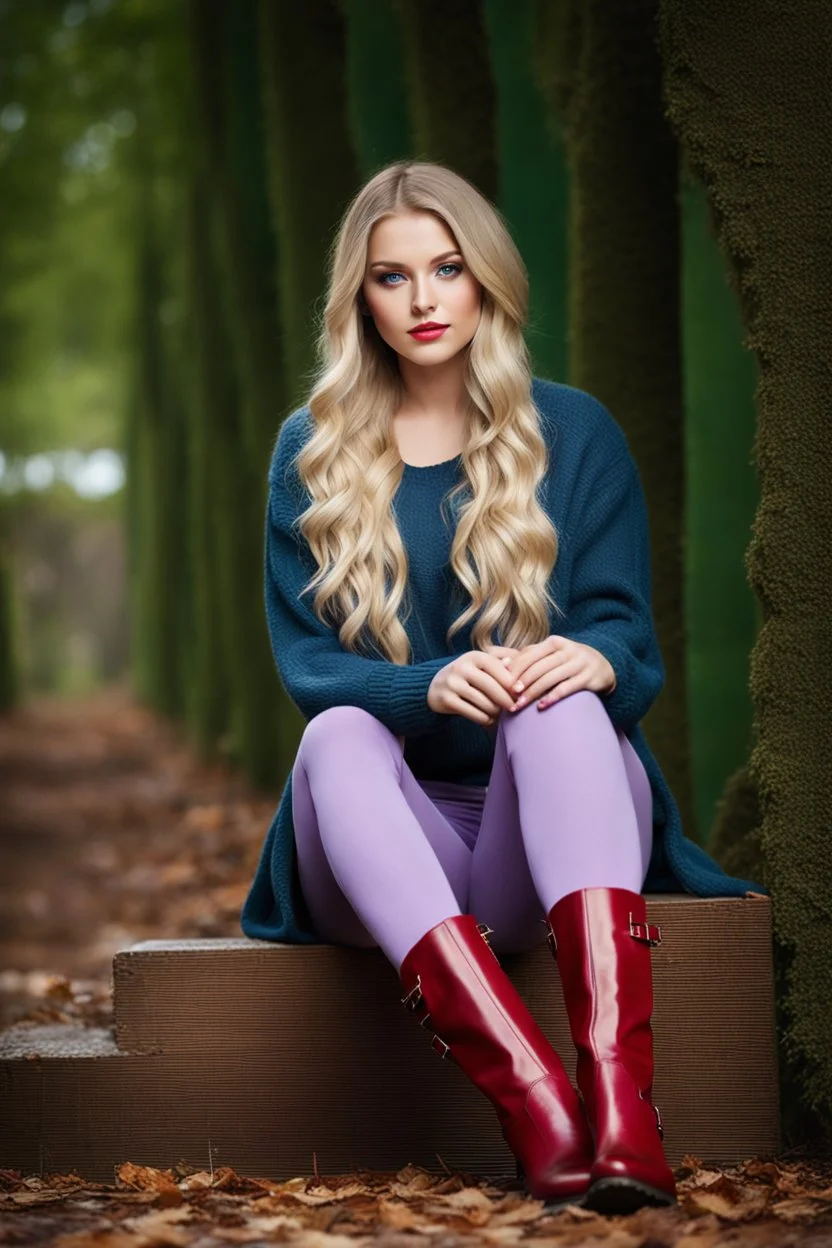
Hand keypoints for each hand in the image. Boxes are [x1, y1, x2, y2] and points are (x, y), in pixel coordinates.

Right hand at [427, 648, 521, 725]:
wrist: (435, 686)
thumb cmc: (467, 675)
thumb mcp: (481, 664)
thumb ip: (500, 661)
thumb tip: (517, 661)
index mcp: (474, 656)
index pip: (499, 668)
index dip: (512, 682)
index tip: (522, 693)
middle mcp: (461, 667)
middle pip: (491, 686)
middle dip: (506, 700)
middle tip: (515, 708)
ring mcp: (452, 683)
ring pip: (483, 702)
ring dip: (496, 712)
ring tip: (502, 715)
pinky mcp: (446, 700)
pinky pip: (473, 713)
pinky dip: (485, 719)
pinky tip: (489, 720)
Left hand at [493, 635, 615, 710]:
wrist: (602, 665)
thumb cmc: (568, 660)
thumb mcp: (551, 653)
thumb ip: (529, 655)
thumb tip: (502, 663)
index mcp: (554, 642)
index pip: (529, 655)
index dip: (515, 670)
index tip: (503, 684)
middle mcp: (567, 650)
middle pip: (538, 668)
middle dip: (521, 684)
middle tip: (510, 699)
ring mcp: (579, 663)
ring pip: (550, 679)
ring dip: (532, 693)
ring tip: (520, 706)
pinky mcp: (588, 678)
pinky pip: (566, 688)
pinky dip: (552, 697)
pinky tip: (541, 706)